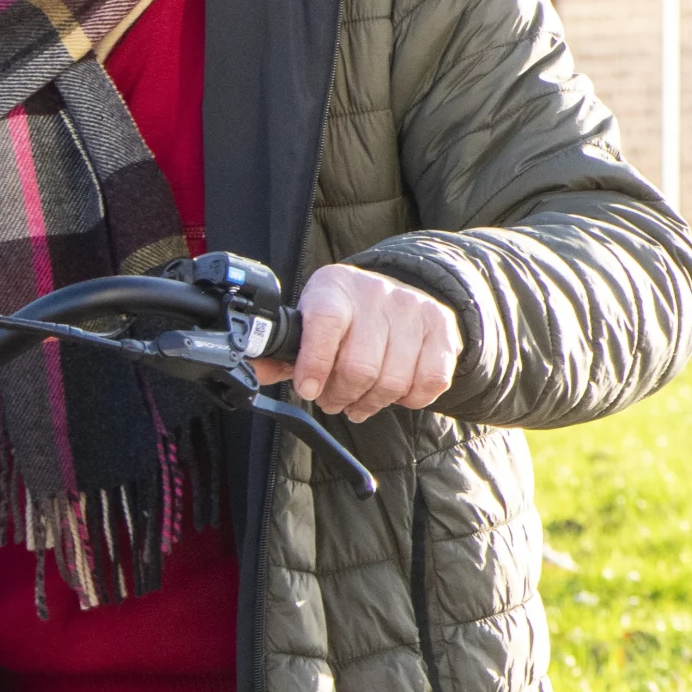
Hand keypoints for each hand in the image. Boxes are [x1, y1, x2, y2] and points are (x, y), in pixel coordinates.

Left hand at [255, 261, 460, 423]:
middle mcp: (376, 294)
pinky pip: (430, 381)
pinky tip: (394, 393)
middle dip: (340, 396)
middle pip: (360, 366)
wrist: (397, 289)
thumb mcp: (306, 323)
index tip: (308, 390)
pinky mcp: (442, 327)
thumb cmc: (342, 315)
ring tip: (358, 402)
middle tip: (332, 401)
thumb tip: (250, 372)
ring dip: (371, 403)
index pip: (326, 325)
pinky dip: (409, 399)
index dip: (315, 365)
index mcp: (333, 289)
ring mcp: (413, 309)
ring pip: (393, 380)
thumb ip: (280, 353)